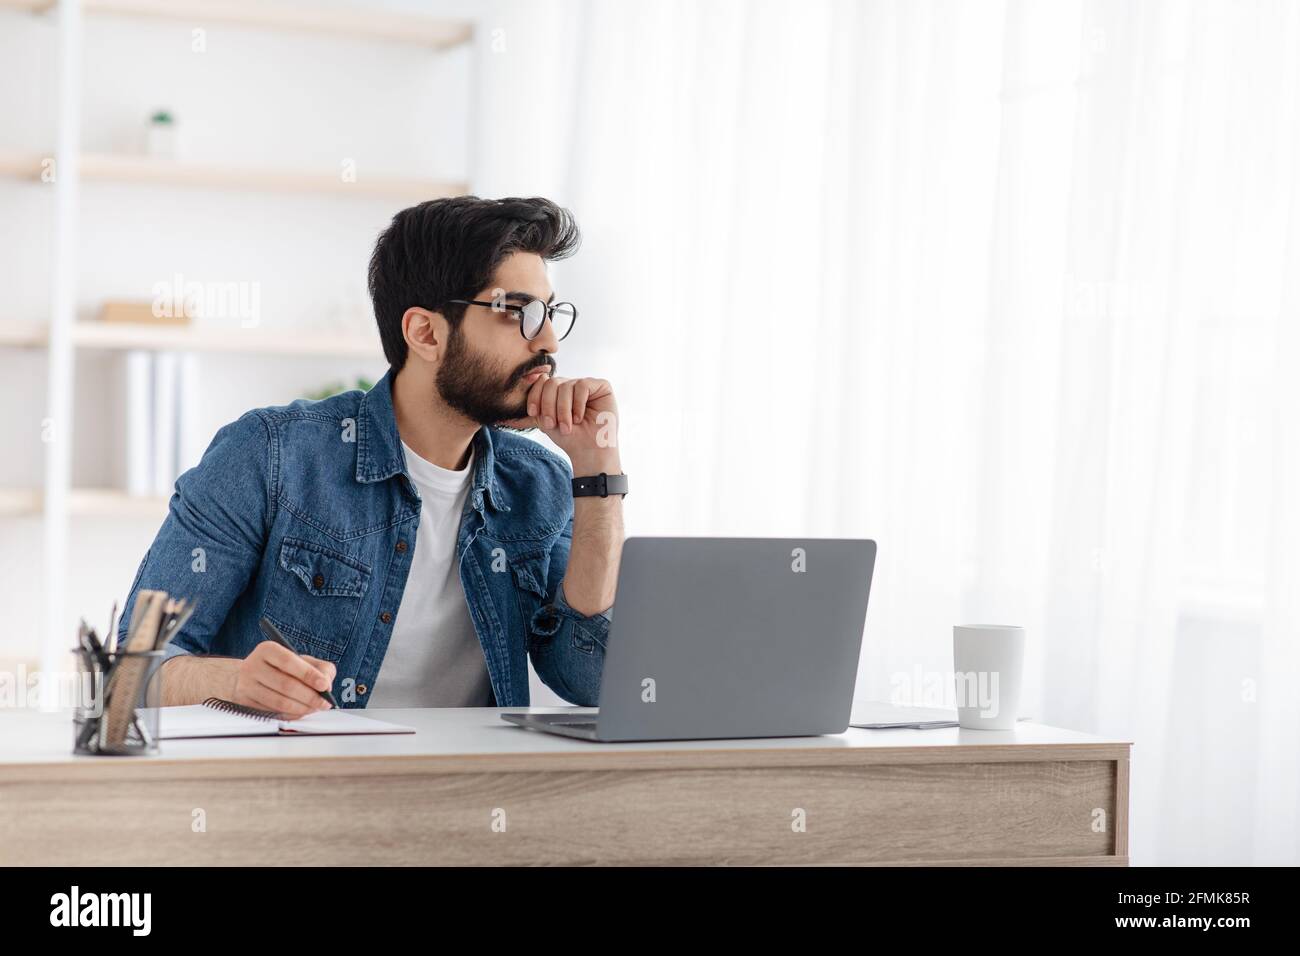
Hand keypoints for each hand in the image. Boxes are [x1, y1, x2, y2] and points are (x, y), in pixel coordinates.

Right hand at [231, 640, 335, 718]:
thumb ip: (320, 668)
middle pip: (285, 685)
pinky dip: (291, 715)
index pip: (289, 661)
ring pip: (279, 702)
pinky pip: (273, 713)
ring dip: (302, 708)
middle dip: (310, 696)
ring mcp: (246, 686)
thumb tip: (326, 686)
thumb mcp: (302, 660)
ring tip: (315, 708)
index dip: (309, 674)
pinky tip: (301, 712)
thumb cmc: (282, 668)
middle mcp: (252, 666)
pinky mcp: (245, 703)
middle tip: (324, 703)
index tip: (324, 685)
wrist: (251, 677)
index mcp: (267, 649)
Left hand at [501, 370, 620, 467]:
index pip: (540, 382)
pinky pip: (582, 385)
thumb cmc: (570, 438)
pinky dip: (577, 404)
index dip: (535, 397)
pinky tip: (579, 417)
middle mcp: (571, 384)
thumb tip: (500, 419)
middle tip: (551, 424)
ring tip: (567, 426)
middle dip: (548, 405)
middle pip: (551, 382)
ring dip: (563, 410)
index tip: (534, 414)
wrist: (589, 452)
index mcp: (557, 391)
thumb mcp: (544, 424)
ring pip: (565, 385)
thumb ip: (526, 417)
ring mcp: (586, 384)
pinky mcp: (601, 386)